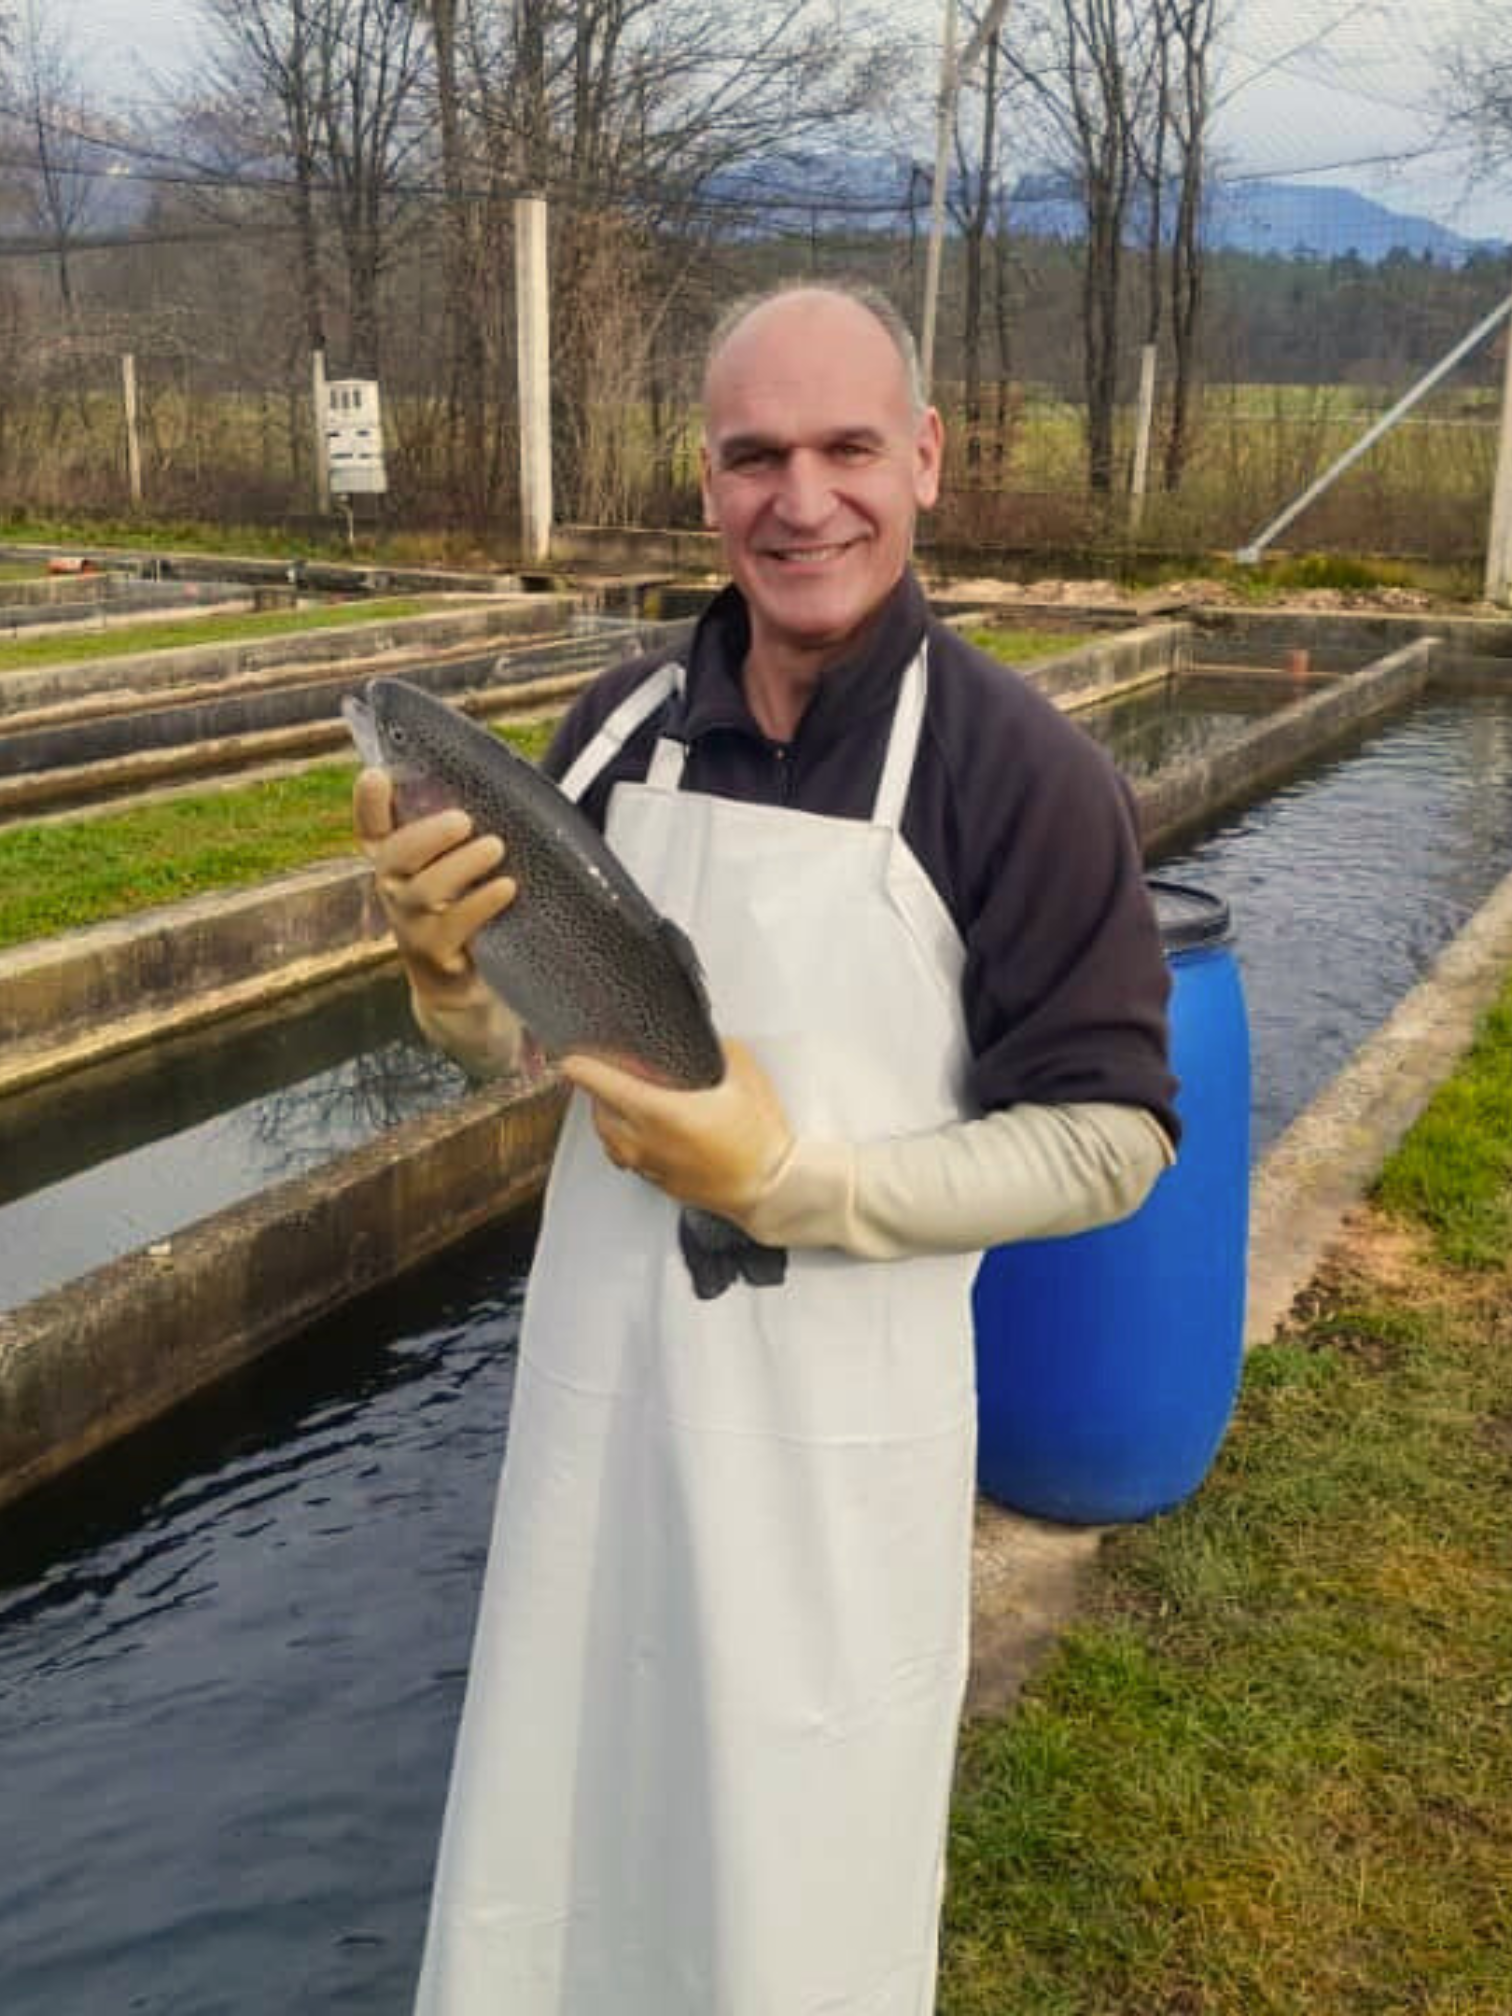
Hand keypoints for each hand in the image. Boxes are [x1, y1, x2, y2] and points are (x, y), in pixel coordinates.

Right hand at [354, 768, 515, 1002]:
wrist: (461, 987)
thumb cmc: (463, 911)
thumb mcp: (454, 870)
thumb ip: (458, 835)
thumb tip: (493, 783)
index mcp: (395, 862)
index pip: (371, 829)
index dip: (368, 804)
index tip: (376, 776)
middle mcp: (394, 891)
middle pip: (394, 856)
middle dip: (426, 835)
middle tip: (463, 820)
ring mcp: (411, 926)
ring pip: (424, 891)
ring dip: (460, 866)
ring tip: (495, 847)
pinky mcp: (436, 957)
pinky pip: (454, 927)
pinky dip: (480, 904)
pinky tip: (506, 887)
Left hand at [561, 1040, 793, 1226]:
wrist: (771, 1190)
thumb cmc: (759, 1140)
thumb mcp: (747, 1078)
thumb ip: (722, 1050)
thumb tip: (709, 1039)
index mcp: (657, 1111)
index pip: (598, 1083)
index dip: (579, 1064)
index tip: (571, 1055)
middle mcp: (643, 1142)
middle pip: (596, 1112)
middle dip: (598, 1091)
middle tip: (611, 1074)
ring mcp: (649, 1167)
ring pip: (609, 1140)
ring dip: (610, 1118)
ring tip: (630, 1103)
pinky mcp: (658, 1184)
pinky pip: (628, 1159)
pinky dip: (628, 1142)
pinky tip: (651, 1132)